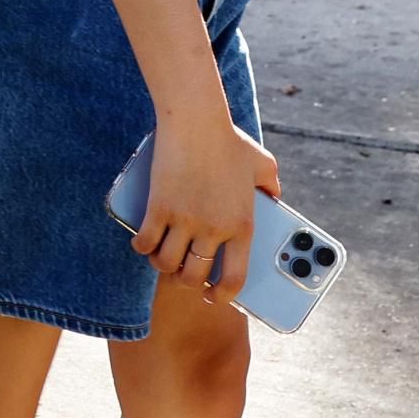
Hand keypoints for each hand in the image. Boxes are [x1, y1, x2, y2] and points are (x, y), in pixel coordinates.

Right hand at [131, 113, 280, 304]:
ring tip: (164, 259)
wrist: (195, 120)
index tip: (214, 297)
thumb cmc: (228, 140)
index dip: (222, 295)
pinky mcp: (158, 207)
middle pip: (194, 276)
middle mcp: (214, 229)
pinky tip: (144, 244)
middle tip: (185, 275)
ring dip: (163, 266)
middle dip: (188, 282)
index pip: (234, 277)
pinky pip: (145, 242)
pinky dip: (142, 248)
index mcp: (242, 225)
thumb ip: (272, 184)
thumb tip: (276, 195)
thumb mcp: (262, 163)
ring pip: (166, 263)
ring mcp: (184, 220)